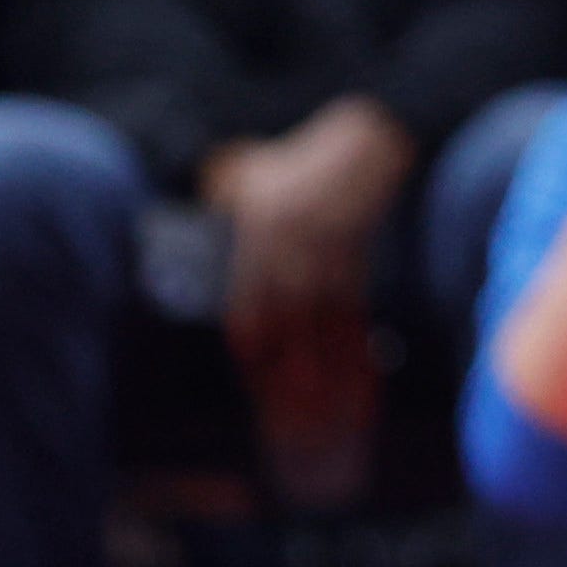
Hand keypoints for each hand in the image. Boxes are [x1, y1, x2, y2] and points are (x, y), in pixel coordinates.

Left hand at [207, 100, 410, 505]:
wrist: (366, 141)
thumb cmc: (296, 157)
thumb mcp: (244, 171)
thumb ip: (221, 200)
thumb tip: (200, 222)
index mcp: (261, 237)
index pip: (251, 304)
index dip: (253, 346)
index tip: (253, 381)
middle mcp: (296, 256)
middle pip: (289, 330)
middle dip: (292, 380)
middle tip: (295, 426)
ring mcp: (332, 265)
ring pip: (325, 332)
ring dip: (326, 379)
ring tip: (326, 420)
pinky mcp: (360, 268)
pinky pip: (355, 320)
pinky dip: (356, 355)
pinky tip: (358, 383)